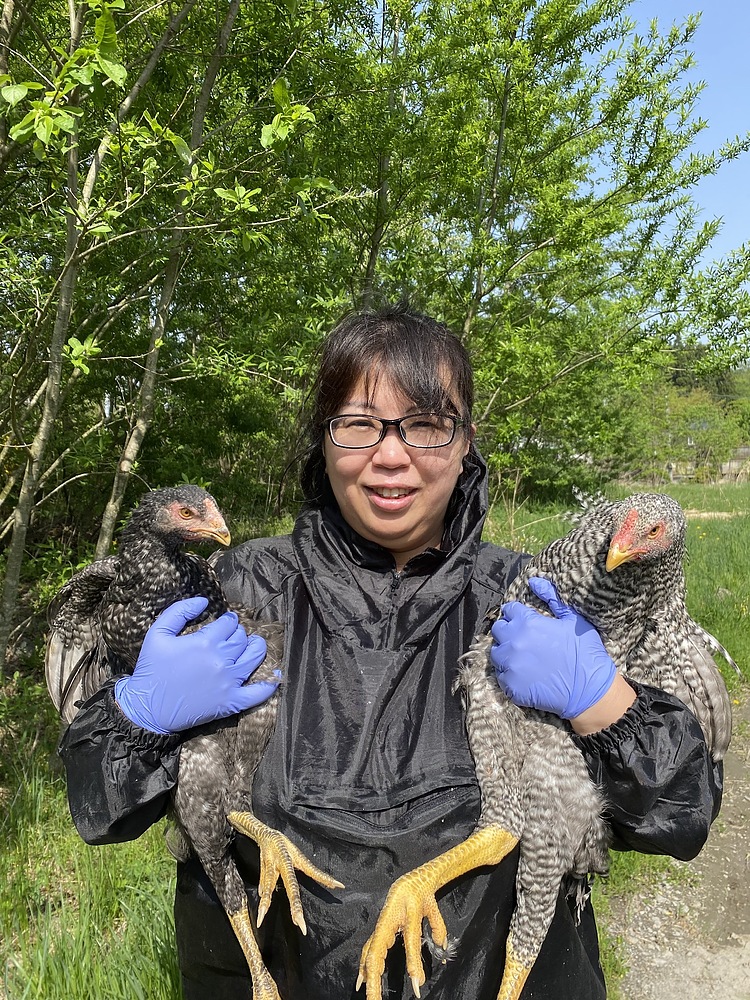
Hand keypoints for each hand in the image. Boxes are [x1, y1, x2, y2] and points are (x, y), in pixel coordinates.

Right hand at [114, 597, 277, 733]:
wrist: (147, 709)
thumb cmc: (151, 670)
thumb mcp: (157, 633)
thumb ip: (179, 611)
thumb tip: (204, 600)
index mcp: (205, 642)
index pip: (229, 624)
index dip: (228, 620)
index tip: (225, 623)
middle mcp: (221, 660)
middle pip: (242, 639)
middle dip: (239, 633)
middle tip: (232, 635)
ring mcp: (229, 682)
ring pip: (254, 658)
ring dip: (257, 648)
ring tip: (254, 644)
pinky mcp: (231, 702)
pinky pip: (257, 694)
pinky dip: (269, 684)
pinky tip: (274, 675)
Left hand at [490, 577, 616, 718]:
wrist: (590, 689)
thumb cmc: (585, 652)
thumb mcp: (573, 619)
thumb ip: (551, 597)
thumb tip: (534, 580)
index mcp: (527, 623)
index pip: (509, 610)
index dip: (517, 614)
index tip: (525, 620)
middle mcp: (514, 642)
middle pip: (498, 629)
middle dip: (508, 631)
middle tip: (523, 638)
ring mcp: (510, 665)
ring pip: (496, 653)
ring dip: (505, 652)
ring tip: (522, 656)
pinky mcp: (510, 686)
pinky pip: (500, 676)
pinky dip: (509, 674)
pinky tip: (524, 674)